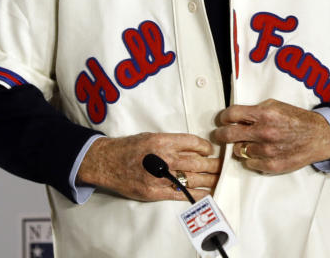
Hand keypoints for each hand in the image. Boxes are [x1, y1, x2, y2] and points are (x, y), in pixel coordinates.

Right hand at [76, 132, 219, 201]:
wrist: (107, 162)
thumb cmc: (129, 148)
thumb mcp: (151, 136)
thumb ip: (171, 142)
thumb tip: (191, 147)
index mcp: (162, 141)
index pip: (193, 143)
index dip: (205, 147)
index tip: (210, 150)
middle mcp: (163, 159)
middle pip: (197, 162)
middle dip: (213, 165)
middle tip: (222, 166)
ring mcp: (160, 177)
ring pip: (192, 178)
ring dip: (209, 179)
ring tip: (218, 179)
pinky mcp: (155, 192)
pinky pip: (181, 194)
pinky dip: (196, 194)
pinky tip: (206, 192)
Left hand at [212, 99, 329, 173]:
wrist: (318, 136)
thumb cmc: (296, 120)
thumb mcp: (275, 106)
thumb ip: (255, 110)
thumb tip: (234, 116)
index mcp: (265, 114)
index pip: (231, 114)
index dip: (223, 117)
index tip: (223, 120)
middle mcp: (264, 132)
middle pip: (228, 135)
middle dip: (220, 134)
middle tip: (220, 135)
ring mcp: (268, 151)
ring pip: (239, 151)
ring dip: (241, 147)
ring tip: (249, 143)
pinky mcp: (272, 165)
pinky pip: (250, 164)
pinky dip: (252, 158)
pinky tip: (259, 153)